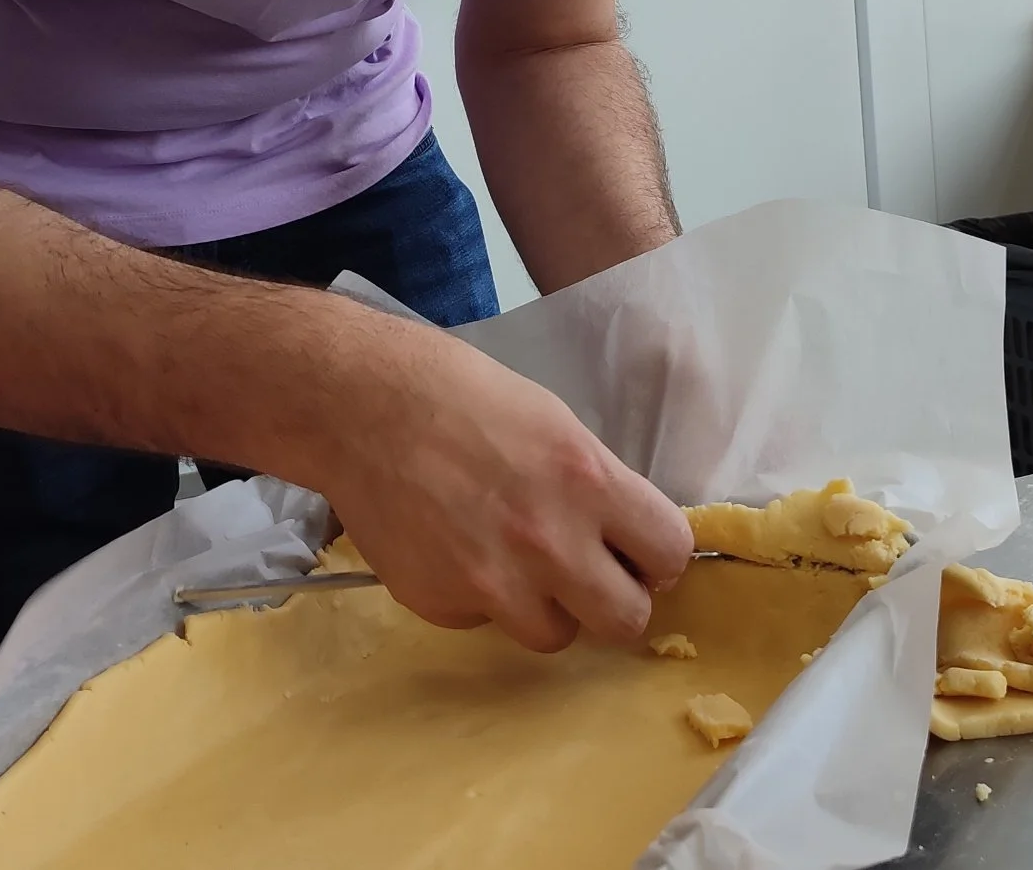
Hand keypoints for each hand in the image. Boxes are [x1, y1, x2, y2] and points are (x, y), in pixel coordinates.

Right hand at [304, 313, 690, 653]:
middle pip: (626, 621)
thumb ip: (598, 487)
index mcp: (588, 480)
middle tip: (592, 575)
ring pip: (555, 636)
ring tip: (514, 560)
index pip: (670, 553)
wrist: (362, 407)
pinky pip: (485, 623)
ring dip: (546, 607)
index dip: (658, 556)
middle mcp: (548, 541)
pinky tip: (457, 549)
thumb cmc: (463, 396)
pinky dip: (481, 598)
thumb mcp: (555, 424)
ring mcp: (493, 582)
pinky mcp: (442, 605)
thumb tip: (627, 539)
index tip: (640, 551)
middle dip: (616, 601)